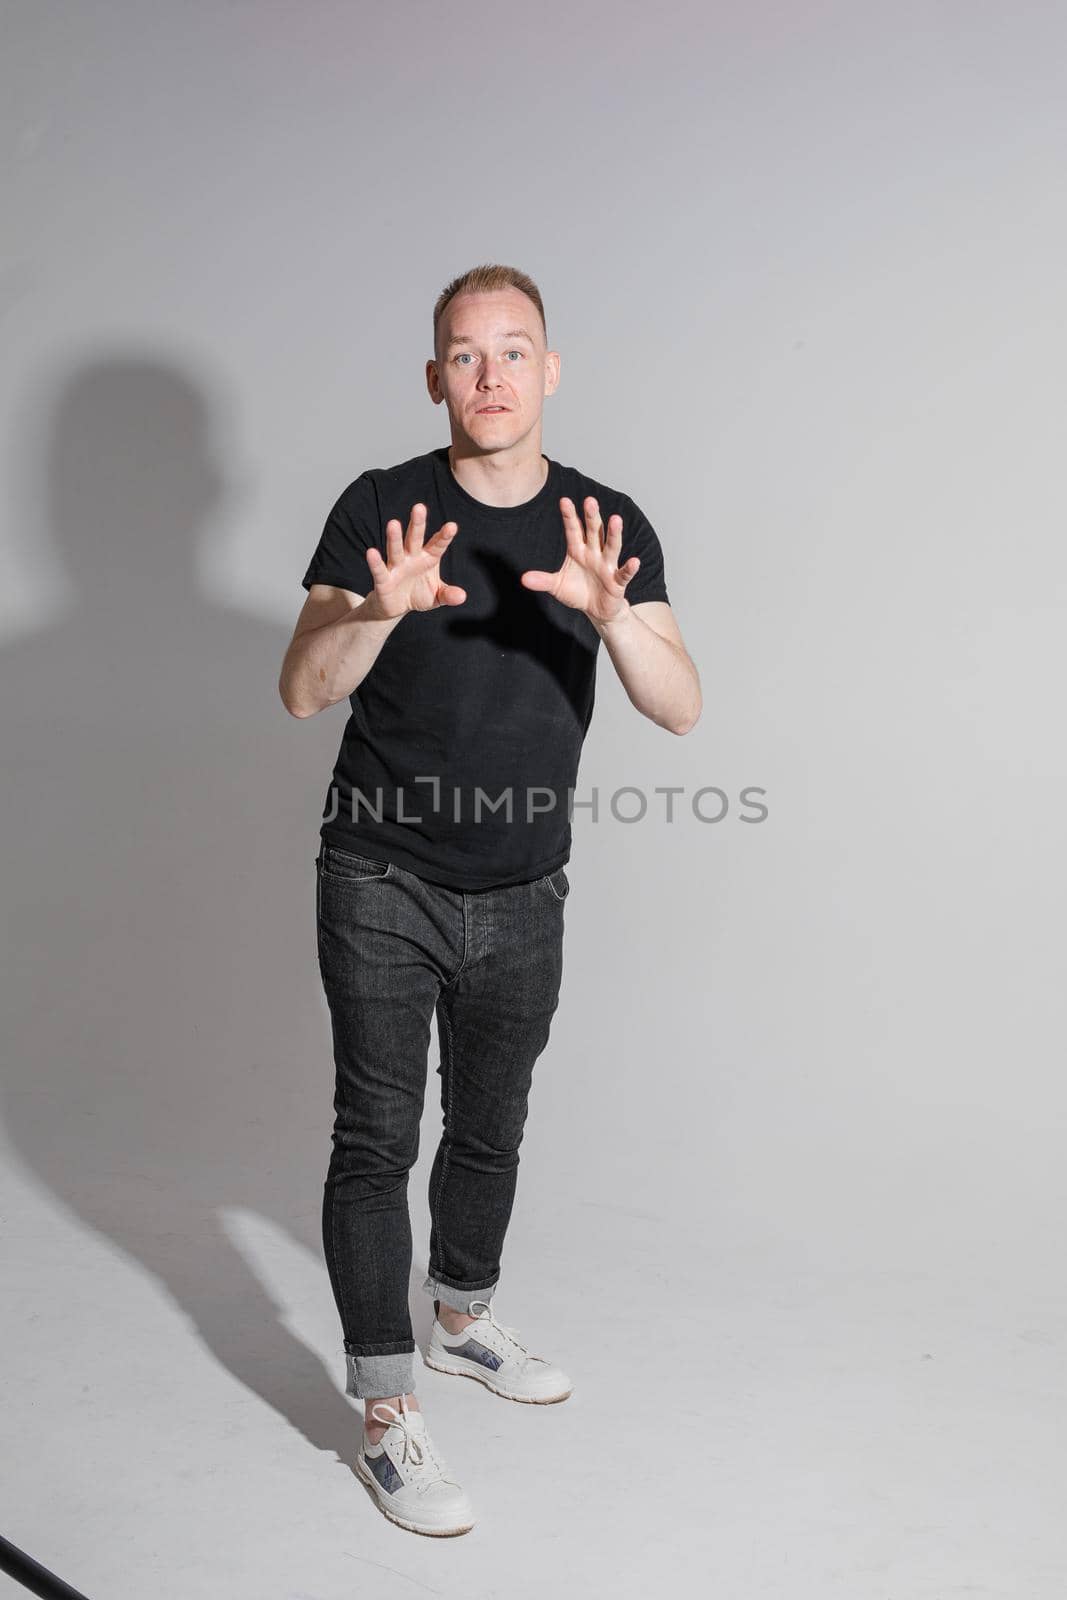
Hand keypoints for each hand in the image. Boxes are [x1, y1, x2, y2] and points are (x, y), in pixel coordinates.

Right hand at [363, 503, 466, 618]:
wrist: (397, 607)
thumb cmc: (418, 595)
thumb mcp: (437, 597)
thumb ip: (448, 595)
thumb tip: (462, 597)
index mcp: (428, 558)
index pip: (437, 545)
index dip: (444, 536)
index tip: (452, 527)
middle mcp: (411, 558)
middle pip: (415, 538)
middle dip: (417, 524)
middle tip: (420, 507)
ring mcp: (396, 567)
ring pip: (395, 550)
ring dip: (394, 538)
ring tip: (393, 523)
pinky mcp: (383, 580)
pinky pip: (379, 570)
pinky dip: (375, 562)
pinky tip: (372, 552)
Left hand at [520, 496, 639, 622]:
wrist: (596, 610)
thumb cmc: (578, 592)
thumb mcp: (557, 586)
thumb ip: (543, 580)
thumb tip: (524, 578)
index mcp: (578, 551)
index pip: (573, 530)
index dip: (569, 516)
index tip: (564, 500)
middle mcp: (594, 554)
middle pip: (594, 532)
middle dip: (592, 517)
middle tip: (590, 500)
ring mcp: (607, 566)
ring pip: (611, 546)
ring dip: (614, 534)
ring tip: (616, 519)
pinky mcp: (617, 581)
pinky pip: (624, 573)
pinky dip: (629, 568)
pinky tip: (634, 561)